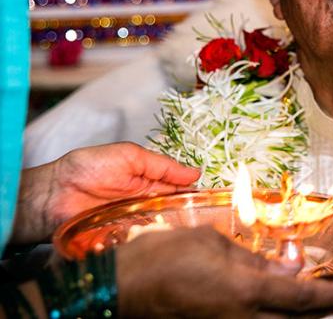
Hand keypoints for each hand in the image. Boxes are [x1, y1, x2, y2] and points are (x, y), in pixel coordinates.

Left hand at [12, 142, 199, 242]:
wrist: (50, 194)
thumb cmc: (86, 169)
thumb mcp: (129, 156)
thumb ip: (162, 165)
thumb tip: (195, 172)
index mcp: (148, 182)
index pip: (179, 189)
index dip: (195, 193)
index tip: (213, 197)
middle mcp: (144, 204)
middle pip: (174, 211)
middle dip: (189, 212)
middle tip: (204, 214)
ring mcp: (133, 224)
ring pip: (162, 228)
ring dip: (172, 227)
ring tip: (186, 226)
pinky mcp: (122, 241)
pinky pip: (142, 243)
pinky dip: (151, 241)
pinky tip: (161, 239)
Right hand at [117, 227, 332, 317]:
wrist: (120, 287)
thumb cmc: (160, 258)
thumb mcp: (213, 242)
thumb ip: (255, 258)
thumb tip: (288, 268)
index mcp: (245, 291)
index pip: (302, 296)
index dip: (329, 294)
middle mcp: (239, 318)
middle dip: (321, 312)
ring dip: (297, 317)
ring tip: (313, 307)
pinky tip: (274, 309)